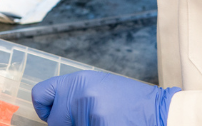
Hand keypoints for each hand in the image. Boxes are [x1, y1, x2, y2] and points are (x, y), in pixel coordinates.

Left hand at [32, 71, 179, 125]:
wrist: (160, 111)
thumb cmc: (131, 102)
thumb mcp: (99, 88)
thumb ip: (74, 96)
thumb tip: (52, 111)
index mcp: (79, 81)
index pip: (40, 94)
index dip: (44, 108)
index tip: (50, 114)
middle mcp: (80, 95)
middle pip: (55, 121)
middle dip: (69, 124)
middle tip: (89, 119)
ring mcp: (89, 113)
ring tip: (107, 120)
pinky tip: (112, 124)